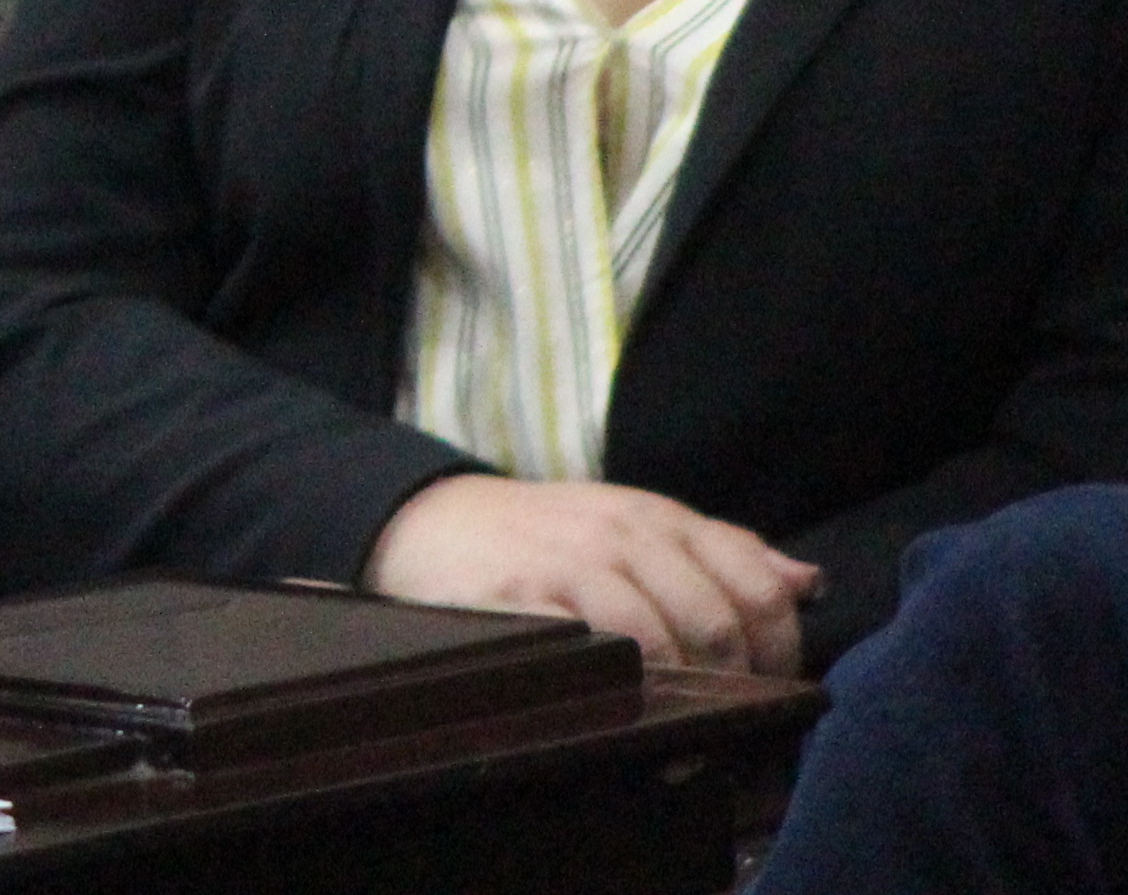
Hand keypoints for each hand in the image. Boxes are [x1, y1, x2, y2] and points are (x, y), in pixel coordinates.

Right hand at [367, 472, 817, 675]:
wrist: (431, 520)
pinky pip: (590, 648)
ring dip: (677, 692)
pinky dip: (618, 684)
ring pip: (660, 639)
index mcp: (663, 519)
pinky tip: (621, 702)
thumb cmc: (548, 533)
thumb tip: (807, 583)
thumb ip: (721, 551)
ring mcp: (572, 563)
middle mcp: (624, 534)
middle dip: (730, 682)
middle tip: (721, 715)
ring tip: (675, 719)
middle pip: (716, 622)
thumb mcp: (637, 523)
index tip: (770, 685)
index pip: (758, 585)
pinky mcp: (522, 596)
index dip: (780, 647)